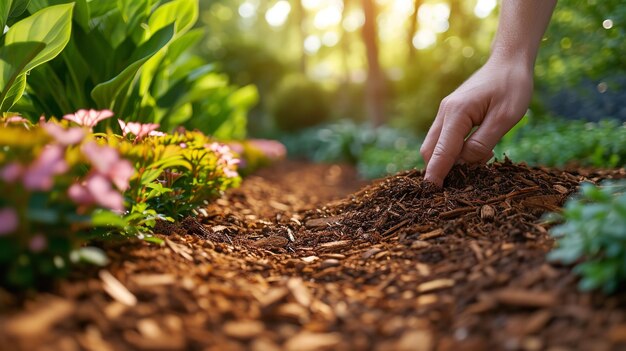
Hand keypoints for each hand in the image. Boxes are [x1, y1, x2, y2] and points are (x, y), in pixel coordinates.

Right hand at [419, 56, 533, 185]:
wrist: (508, 61)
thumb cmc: (511, 87)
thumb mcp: (505, 118)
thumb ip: (483, 142)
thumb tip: (467, 163)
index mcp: (457, 113)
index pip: (441, 151)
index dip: (436, 173)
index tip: (431, 192)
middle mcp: (445, 113)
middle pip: (430, 150)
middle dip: (438, 169)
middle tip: (457, 185)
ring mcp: (445, 112)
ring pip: (434, 144)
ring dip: (446, 160)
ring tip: (473, 167)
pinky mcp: (451, 113)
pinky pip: (443, 138)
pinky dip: (451, 151)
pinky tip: (472, 153)